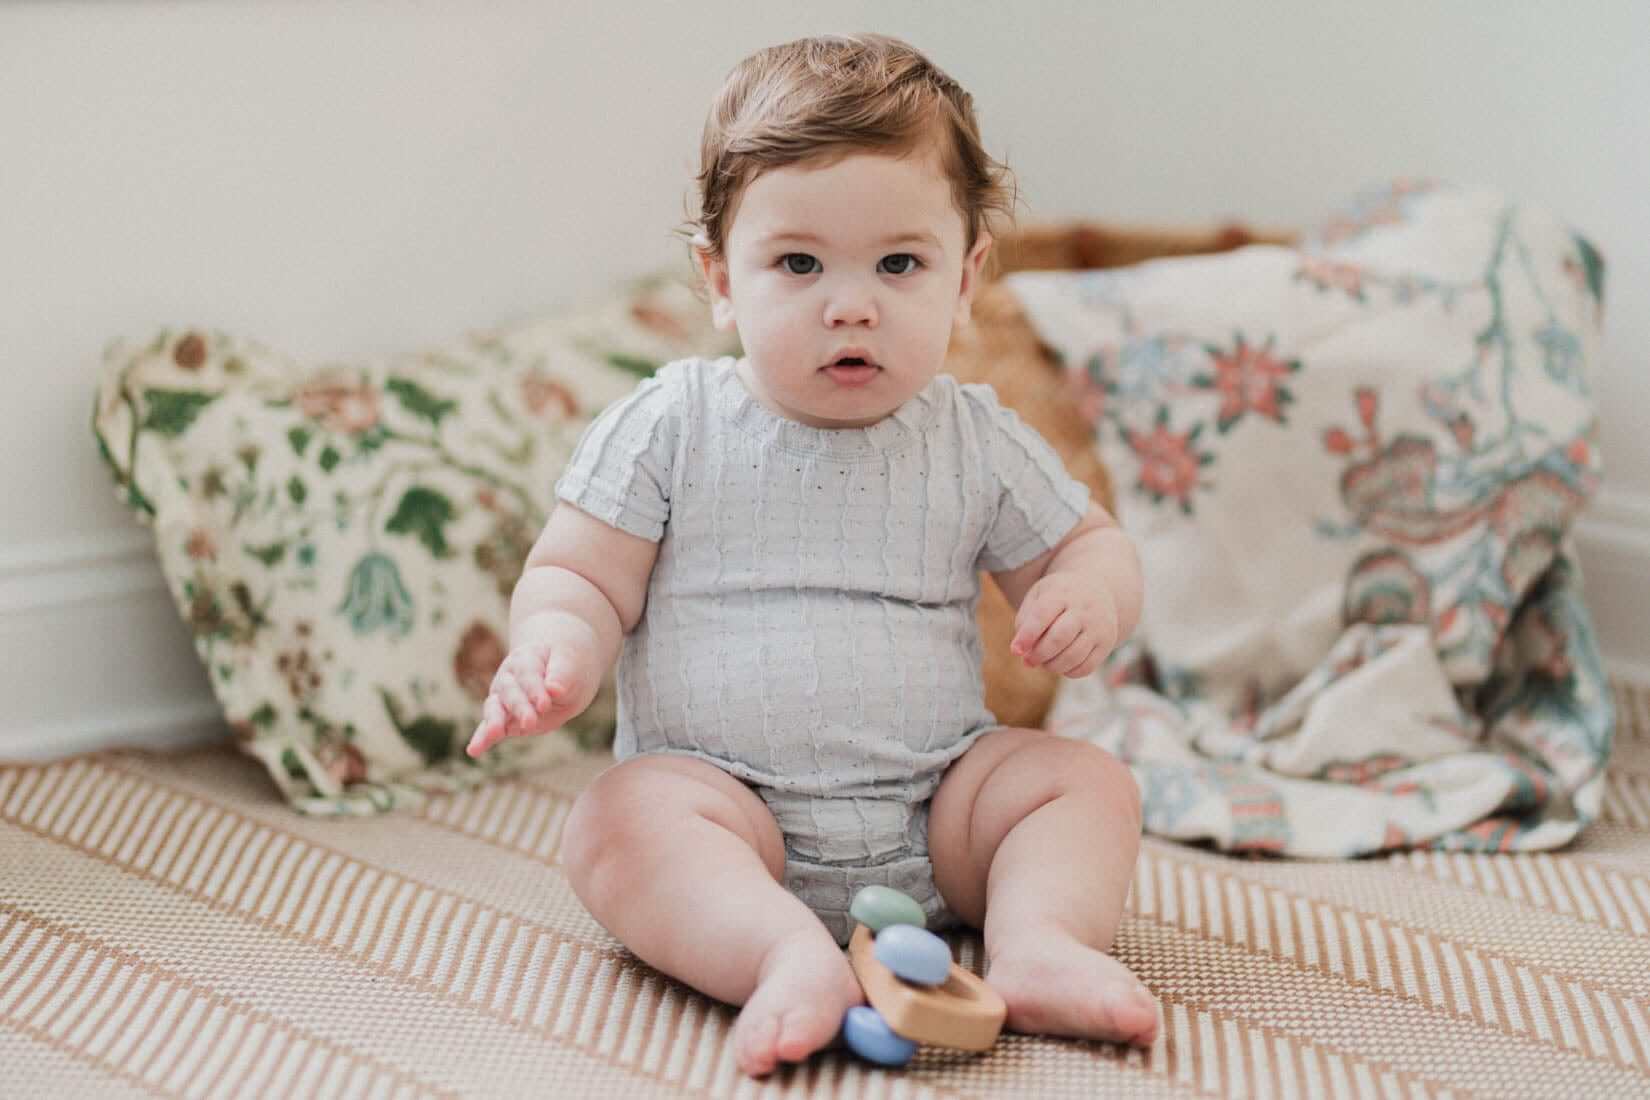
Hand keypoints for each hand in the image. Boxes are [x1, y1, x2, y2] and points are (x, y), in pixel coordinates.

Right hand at [466, 641, 597, 756]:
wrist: (563, 675)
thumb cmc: (568, 667)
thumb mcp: (572, 665)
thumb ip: (563, 675)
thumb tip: (554, 688)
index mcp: (525, 659)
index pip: (528, 675)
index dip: (536, 690)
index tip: (545, 704)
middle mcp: (508, 678)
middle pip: (510, 693)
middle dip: (520, 708)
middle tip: (530, 722)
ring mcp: (503, 699)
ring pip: (494, 709)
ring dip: (494, 722)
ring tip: (494, 733)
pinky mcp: (504, 720)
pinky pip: (489, 729)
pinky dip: (482, 739)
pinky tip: (474, 750)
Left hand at [1009, 572, 1120, 678]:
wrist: (1098, 588)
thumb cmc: (1059, 596)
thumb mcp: (1039, 596)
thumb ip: (1025, 620)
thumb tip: (1021, 651)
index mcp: (1062, 592)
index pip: (1042, 615)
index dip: (1027, 636)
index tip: (1015, 650)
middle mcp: (1084, 609)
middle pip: (1059, 638)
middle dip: (1039, 654)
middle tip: (1028, 660)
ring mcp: (1099, 626)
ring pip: (1073, 656)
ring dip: (1052, 666)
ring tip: (1044, 662)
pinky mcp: (1107, 643)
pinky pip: (1086, 667)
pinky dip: (1069, 672)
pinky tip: (1061, 665)